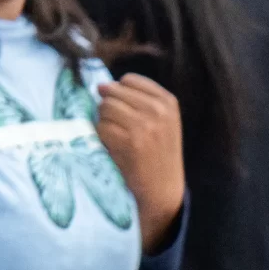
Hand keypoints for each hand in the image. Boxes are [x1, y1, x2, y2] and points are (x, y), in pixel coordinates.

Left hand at [95, 74, 183, 253]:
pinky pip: (100, 127)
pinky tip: (113, 148)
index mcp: (168, 102)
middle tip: (117, 127)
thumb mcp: (162, 121)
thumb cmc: (157, 154)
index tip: (123, 110)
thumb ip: (138, 100)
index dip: (118, 92)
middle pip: (113, 92)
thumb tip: (101, 85)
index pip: (129, 80)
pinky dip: (101, 137)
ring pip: (105, 108)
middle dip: (108, 107)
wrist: (163, 190)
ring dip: (104, 122)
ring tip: (116, 137)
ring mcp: (144, 125)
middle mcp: (158, 111)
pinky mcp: (129, 142)